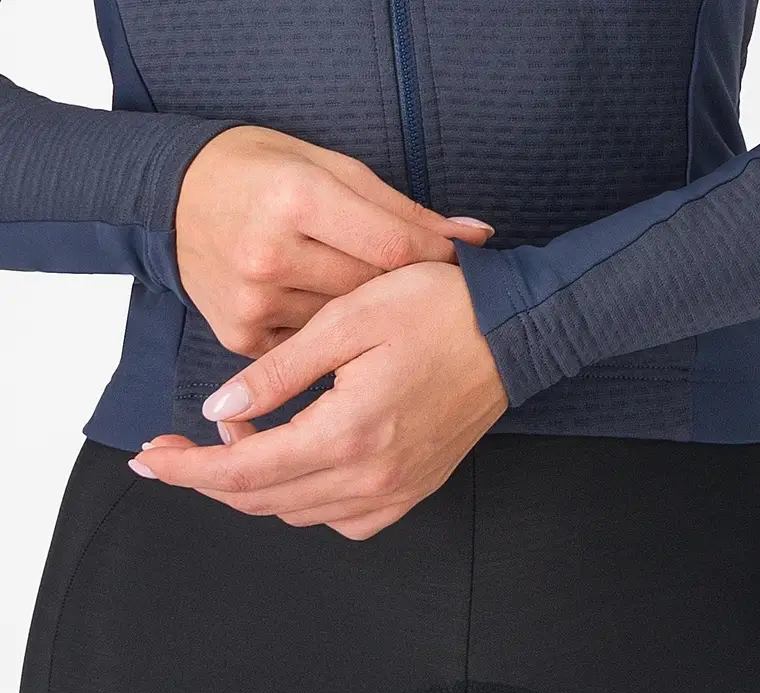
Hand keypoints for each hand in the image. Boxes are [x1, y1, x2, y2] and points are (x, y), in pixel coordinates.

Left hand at [130, 261, 508, 538]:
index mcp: (348, 432)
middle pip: (264, 501)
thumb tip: (222, 410)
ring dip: (258, 485)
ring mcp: (397, 489)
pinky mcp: (414, 487)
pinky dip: (307, 502)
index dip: (186, 467)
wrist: (514, 332)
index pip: (244, 470)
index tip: (147, 454)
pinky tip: (303, 466)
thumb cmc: (438, 310)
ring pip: (299, 514)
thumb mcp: (348, 320)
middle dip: (209, 478)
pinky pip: (345, 521)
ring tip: (247, 437)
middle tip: (181, 444)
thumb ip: (280, 373)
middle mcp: (372, 476)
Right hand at [176, 126, 493, 356]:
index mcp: (297, 198)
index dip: (436, 259)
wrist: (171, 200)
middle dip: (400, 287)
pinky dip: (327, 334)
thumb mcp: (327, 166)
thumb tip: (475, 235)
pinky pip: (309, 347)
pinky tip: (327, 314)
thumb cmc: (258, 174)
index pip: (394, 247)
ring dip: (365, 314)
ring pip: (344, 325)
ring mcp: (252, 301)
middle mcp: (270, 254)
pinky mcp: (239, 335)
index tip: (456, 264)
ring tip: (370, 296)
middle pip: (371, 291)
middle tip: (417, 284)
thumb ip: (401, 208)